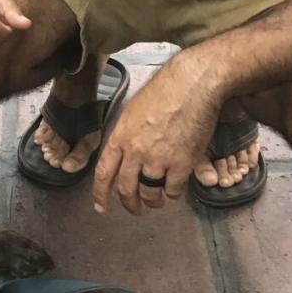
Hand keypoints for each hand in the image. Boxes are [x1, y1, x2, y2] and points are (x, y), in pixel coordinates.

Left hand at [92, 57, 218, 214]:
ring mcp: (158, 159)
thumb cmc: (165, 90)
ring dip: (153, 201)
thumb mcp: (134, 111)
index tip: (100, 208)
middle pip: (126, 188)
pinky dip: (173, 193)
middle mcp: (135, 152)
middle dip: (130, 203)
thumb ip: (128, 135)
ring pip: (150, 193)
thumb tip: (128, 153)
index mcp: (120, 137)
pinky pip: (173, 189)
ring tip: (157, 201)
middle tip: (136, 209)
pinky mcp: (182, 163)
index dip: (100, 193)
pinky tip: (175, 188)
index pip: (104, 172)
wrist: (192, 84)